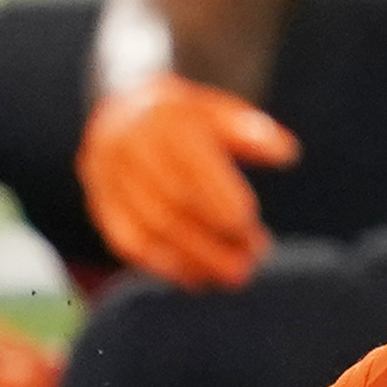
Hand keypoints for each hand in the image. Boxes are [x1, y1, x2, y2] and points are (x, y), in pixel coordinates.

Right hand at [74, 76, 297, 290]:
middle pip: (170, 206)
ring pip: (147, 229)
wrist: (122, 107)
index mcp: (165, 121)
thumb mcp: (220, 110)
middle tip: (248, 267)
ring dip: (190, 261)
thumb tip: (287, 153)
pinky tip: (195, 279)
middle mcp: (131, 149)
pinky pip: (125, 241)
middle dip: (210, 243)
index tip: (253, 233)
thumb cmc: (188, 117)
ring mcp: (108, 178)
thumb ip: (252, 132)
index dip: (223, 206)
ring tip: (229, 278)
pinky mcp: (99, 203)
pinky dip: (162, 266)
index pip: (193, 172)